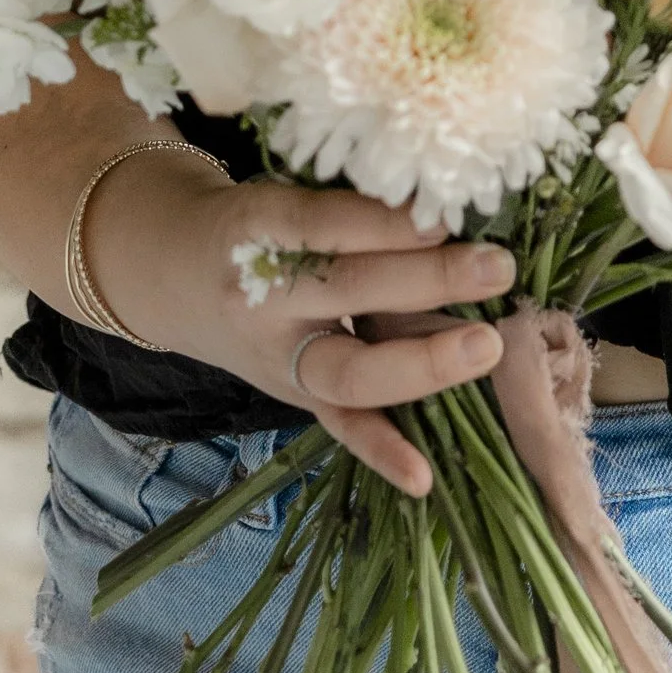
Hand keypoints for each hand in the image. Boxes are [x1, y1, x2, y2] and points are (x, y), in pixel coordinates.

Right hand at [96, 160, 509, 500]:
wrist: (174, 274)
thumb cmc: (255, 223)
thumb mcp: (285, 196)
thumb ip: (353, 207)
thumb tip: (452, 208)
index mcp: (257, 226)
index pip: (324, 224)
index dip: (384, 223)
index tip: (443, 215)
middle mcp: (262, 296)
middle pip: (348, 291)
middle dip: (428, 280)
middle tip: (497, 266)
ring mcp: (278, 356)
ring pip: (349, 369)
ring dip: (424, 362)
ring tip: (488, 344)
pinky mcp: (295, 395)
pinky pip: (340, 426)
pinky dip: (382, 452)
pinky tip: (424, 477)